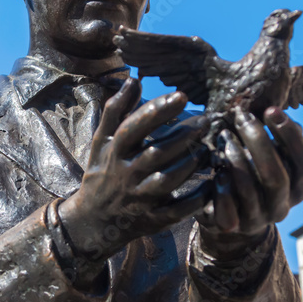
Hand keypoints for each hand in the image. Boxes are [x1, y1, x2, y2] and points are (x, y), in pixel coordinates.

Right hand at [58, 78, 209, 260]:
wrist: (92, 221)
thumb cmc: (102, 172)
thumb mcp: (101, 141)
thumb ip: (116, 110)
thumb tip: (133, 80)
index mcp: (114, 151)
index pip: (134, 127)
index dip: (156, 111)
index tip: (181, 96)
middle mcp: (126, 174)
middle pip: (155, 153)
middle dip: (183, 136)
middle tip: (206, 121)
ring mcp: (138, 199)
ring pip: (166, 181)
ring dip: (188, 165)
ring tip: (207, 150)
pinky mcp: (151, 220)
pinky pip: (175, 212)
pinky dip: (194, 202)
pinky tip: (210, 187)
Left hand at [197, 106, 302, 254]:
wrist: (228, 215)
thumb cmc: (252, 175)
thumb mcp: (268, 158)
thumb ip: (275, 140)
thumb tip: (276, 109)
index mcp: (297, 188)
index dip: (290, 136)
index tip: (271, 110)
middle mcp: (281, 206)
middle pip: (276, 177)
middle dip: (259, 142)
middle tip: (242, 116)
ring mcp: (257, 219)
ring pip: (249, 190)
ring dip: (235, 158)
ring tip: (224, 135)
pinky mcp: (233, 227)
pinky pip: (227, 210)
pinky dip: (222, 189)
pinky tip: (216, 171)